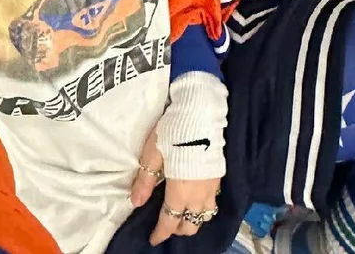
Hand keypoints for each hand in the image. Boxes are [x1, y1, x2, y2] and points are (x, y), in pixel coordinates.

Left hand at [131, 126, 220, 245]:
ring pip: (205, 216)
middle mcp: (198, 195)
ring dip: (193, 221)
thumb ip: (145, 181)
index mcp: (180, 191)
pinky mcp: (219, 176)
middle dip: (177, 229)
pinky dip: (203, 209)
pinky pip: (213, 203)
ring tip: (182, 215)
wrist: (201, 114)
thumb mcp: (152, 154)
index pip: (170, 221)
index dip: (161, 233)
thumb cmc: (173, 132)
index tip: (153, 239)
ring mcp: (211, 187)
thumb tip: (135, 203)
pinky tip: (196, 199)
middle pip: (191, 224)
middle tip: (166, 225)